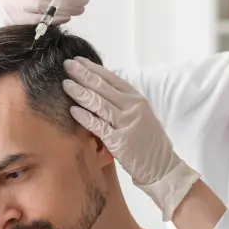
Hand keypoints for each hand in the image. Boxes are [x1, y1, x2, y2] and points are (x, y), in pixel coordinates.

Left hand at [62, 57, 199, 219]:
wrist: (162, 167)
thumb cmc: (149, 142)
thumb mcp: (141, 116)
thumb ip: (124, 103)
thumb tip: (101, 89)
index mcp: (138, 100)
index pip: (112, 78)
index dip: (93, 68)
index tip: (78, 61)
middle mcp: (133, 108)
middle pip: (103, 87)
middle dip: (83, 75)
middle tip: (67, 65)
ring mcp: (127, 124)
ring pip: (99, 104)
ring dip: (80, 92)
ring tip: (66, 84)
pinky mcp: (120, 142)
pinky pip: (98, 126)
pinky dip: (85, 117)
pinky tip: (73, 110)